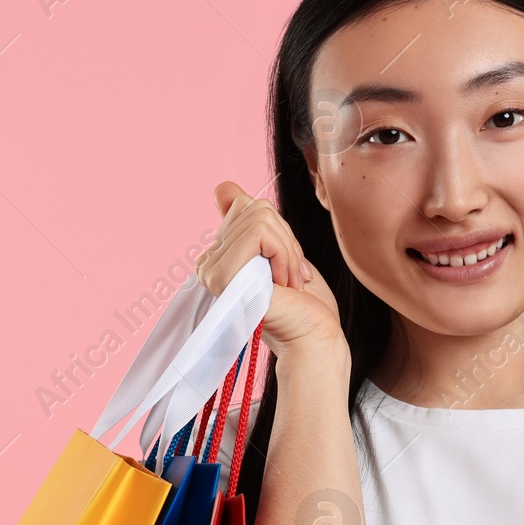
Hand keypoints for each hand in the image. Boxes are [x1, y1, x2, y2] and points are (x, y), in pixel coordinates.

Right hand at [195, 181, 344, 357]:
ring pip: (259, 218)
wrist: (314, 336)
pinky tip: (284, 283)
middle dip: (286, 238)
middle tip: (293, 274)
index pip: (242, 204)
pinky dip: (284, 253)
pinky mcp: (222, 276)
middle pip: (254, 208)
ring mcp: (211, 270)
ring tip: (289, 281)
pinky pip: (259, 233)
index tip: (286, 263)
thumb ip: (254, 222)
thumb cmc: (305, 303)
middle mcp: (209, 262)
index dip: (275, 227)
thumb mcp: (281, 250)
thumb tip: (223, 187)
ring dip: (288, 248)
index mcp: (221, 255)